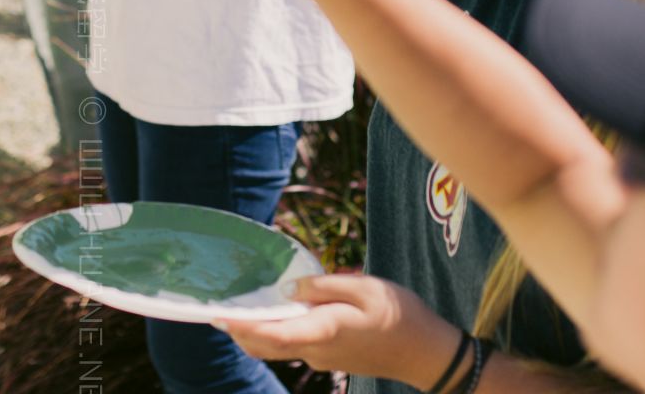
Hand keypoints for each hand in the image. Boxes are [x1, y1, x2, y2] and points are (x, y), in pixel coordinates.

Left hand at [216, 274, 462, 387]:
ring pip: (277, 347)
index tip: (218, 315)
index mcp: (322, 332)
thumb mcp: (365, 288)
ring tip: (243, 304)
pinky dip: (278, 330)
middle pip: (265, 347)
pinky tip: (280, 308)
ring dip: (256, 331)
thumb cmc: (400, 315)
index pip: (271, 334)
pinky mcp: (329, 356)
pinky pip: (294, 344)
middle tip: (219, 309)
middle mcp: (315, 351)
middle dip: (239, 331)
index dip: (241, 326)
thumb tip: (290, 289)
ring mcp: (322, 357)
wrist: (425, 352)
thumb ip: (323, 287)